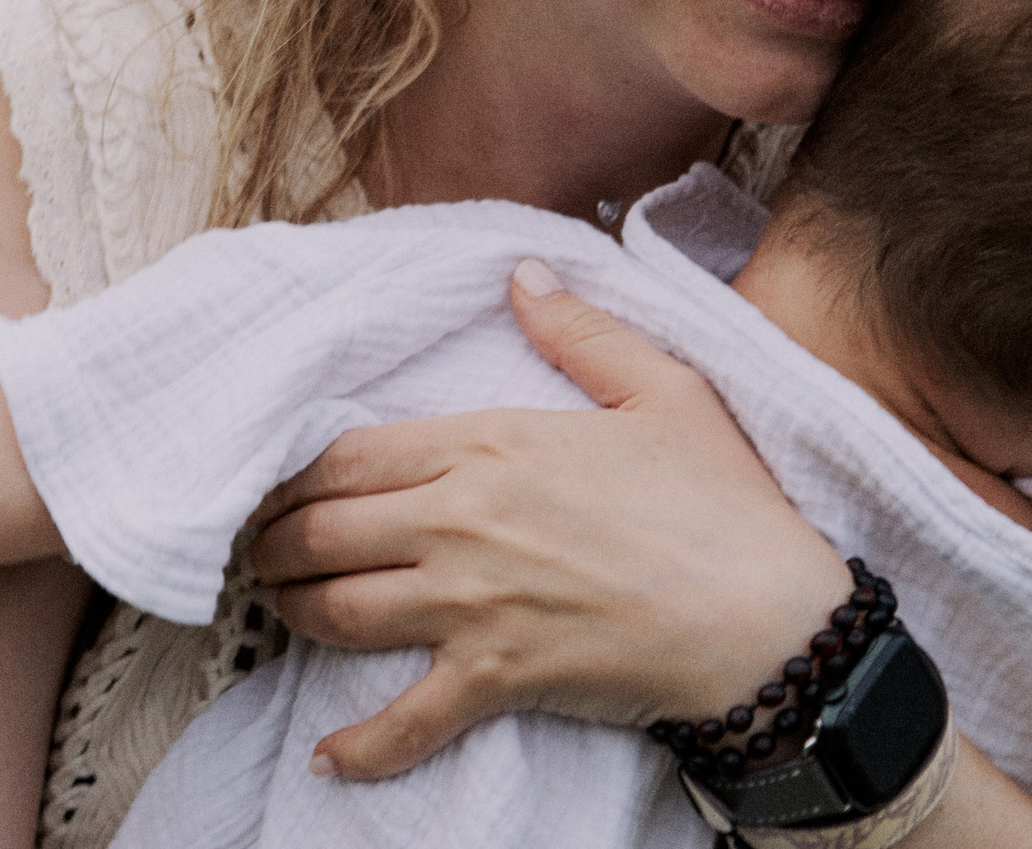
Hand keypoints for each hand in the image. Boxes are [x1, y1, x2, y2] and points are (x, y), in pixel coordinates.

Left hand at [247, 260, 851, 779]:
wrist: (769, 615)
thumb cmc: (722, 499)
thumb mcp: (662, 389)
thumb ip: (580, 329)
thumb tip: (520, 273)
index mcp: (490, 444)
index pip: (348, 456)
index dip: (291, 474)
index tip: (273, 484)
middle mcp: (463, 522)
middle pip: (322, 533)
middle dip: (274, 543)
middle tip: (262, 548)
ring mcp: (473, 606)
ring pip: (339, 613)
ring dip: (294, 614)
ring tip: (281, 609)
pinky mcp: (497, 679)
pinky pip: (405, 723)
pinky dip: (360, 748)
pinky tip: (328, 758)